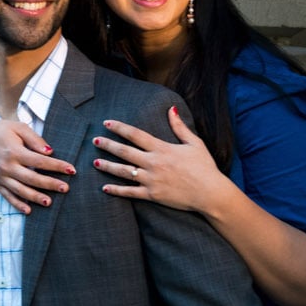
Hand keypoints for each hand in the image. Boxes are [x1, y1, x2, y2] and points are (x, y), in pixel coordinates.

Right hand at [0, 119, 74, 215]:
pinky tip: (28, 210)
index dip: (56, 166)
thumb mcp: (18, 127)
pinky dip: (18, 205)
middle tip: (66, 188)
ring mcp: (0, 177)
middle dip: (50, 184)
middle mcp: (7, 166)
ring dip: (36, 198)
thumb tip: (50, 152)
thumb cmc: (0, 130)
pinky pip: (8, 196)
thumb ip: (35, 139)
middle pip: (32, 178)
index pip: (40, 161)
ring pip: (21, 191)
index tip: (71, 170)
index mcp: (14, 151)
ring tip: (50, 202)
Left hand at [91, 108, 226, 215]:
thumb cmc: (205, 167)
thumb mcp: (194, 143)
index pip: (136, 135)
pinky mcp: (153, 195)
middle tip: (94, 140)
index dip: (120, 128)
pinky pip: (130, 192)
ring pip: (124, 171)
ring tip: (95, 162)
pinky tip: (105, 188)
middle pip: (125, 151)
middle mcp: (154, 163)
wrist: (210, 193)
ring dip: (108, 166)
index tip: (107, 123)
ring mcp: (152, 180)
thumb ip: (179, 127)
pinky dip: (116, 190)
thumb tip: (171, 109)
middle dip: (108, 145)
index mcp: (162, 148)